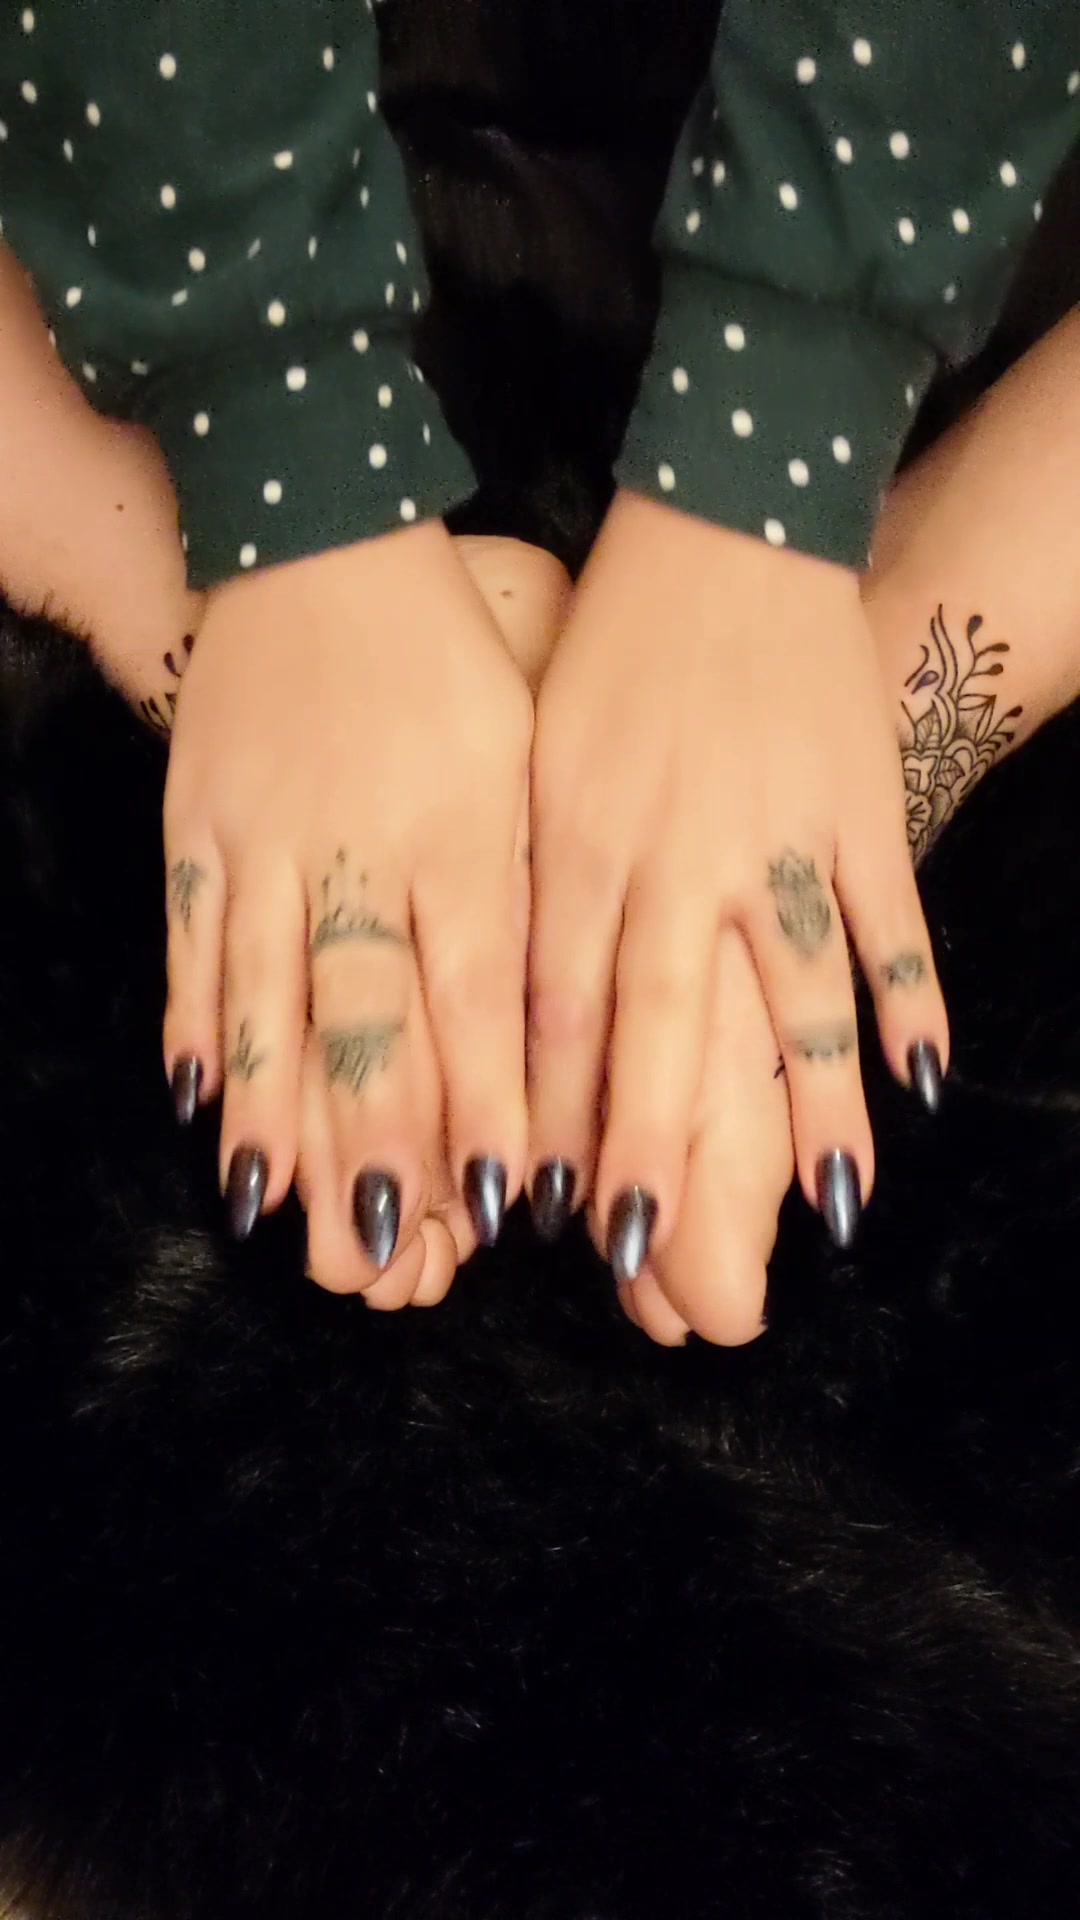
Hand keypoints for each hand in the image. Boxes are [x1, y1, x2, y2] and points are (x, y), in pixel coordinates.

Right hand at [162, 521, 533, 1295]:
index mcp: (469, 831)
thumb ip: (540, 882)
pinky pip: (191, 934)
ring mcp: (269, 835)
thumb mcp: (528, 752)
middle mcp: (366, 846)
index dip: (490, 1100)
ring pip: (270, 994)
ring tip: (276, 1209)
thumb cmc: (455, 654)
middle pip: (367, 1015)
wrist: (326, 538)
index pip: (481, 993)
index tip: (506, 1202)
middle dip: (375, 1137)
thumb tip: (577, 1016)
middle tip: (382, 1248)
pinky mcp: (199, 819)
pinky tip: (198, 1102)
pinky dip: (194, 1019)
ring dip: (274, 1111)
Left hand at [528, 490, 948, 1291]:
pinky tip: (923, 1085)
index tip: (535, 1207)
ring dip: (808, 1106)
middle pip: (658, 1020)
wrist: (726, 519)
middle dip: (648, 1141)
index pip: (552, 1001)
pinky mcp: (856, 806)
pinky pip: (888, 921)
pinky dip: (909, 1001)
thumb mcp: (536, 752)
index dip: (545, 1108)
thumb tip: (516, 1016)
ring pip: (790, 994)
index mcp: (575, 838)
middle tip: (641, 1250)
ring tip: (826, 1211)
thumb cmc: (613, 641)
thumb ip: (532, 882)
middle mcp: (671, 851)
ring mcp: (775, 833)